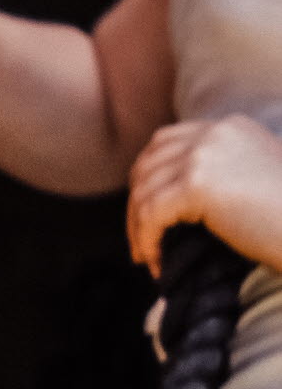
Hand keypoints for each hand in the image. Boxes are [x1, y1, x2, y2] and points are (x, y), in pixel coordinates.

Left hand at [128, 116, 281, 275]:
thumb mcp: (253, 180)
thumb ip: (219, 175)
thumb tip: (172, 201)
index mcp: (229, 127)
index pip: (166, 144)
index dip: (148, 180)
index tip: (146, 215)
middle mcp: (214, 133)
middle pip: (148, 164)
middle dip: (136, 203)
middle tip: (139, 241)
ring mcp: (205, 154)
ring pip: (144, 191)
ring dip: (138, 228)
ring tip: (146, 257)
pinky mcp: (198, 183)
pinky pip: (151, 213)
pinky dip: (146, 239)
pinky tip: (154, 261)